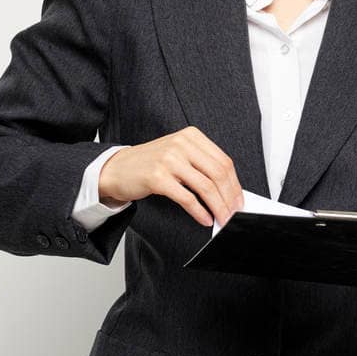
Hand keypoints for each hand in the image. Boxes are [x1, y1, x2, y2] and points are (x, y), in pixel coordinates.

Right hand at [96, 126, 242, 226]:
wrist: (117, 168)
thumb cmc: (151, 163)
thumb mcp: (179, 154)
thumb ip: (202, 165)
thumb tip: (229, 189)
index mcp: (191, 136)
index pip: (223, 161)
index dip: (235, 184)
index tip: (240, 200)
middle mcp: (181, 144)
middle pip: (218, 173)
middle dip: (230, 197)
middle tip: (234, 213)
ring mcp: (169, 160)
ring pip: (205, 186)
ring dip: (218, 206)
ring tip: (222, 218)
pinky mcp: (157, 177)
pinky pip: (187, 198)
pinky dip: (200, 211)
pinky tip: (205, 219)